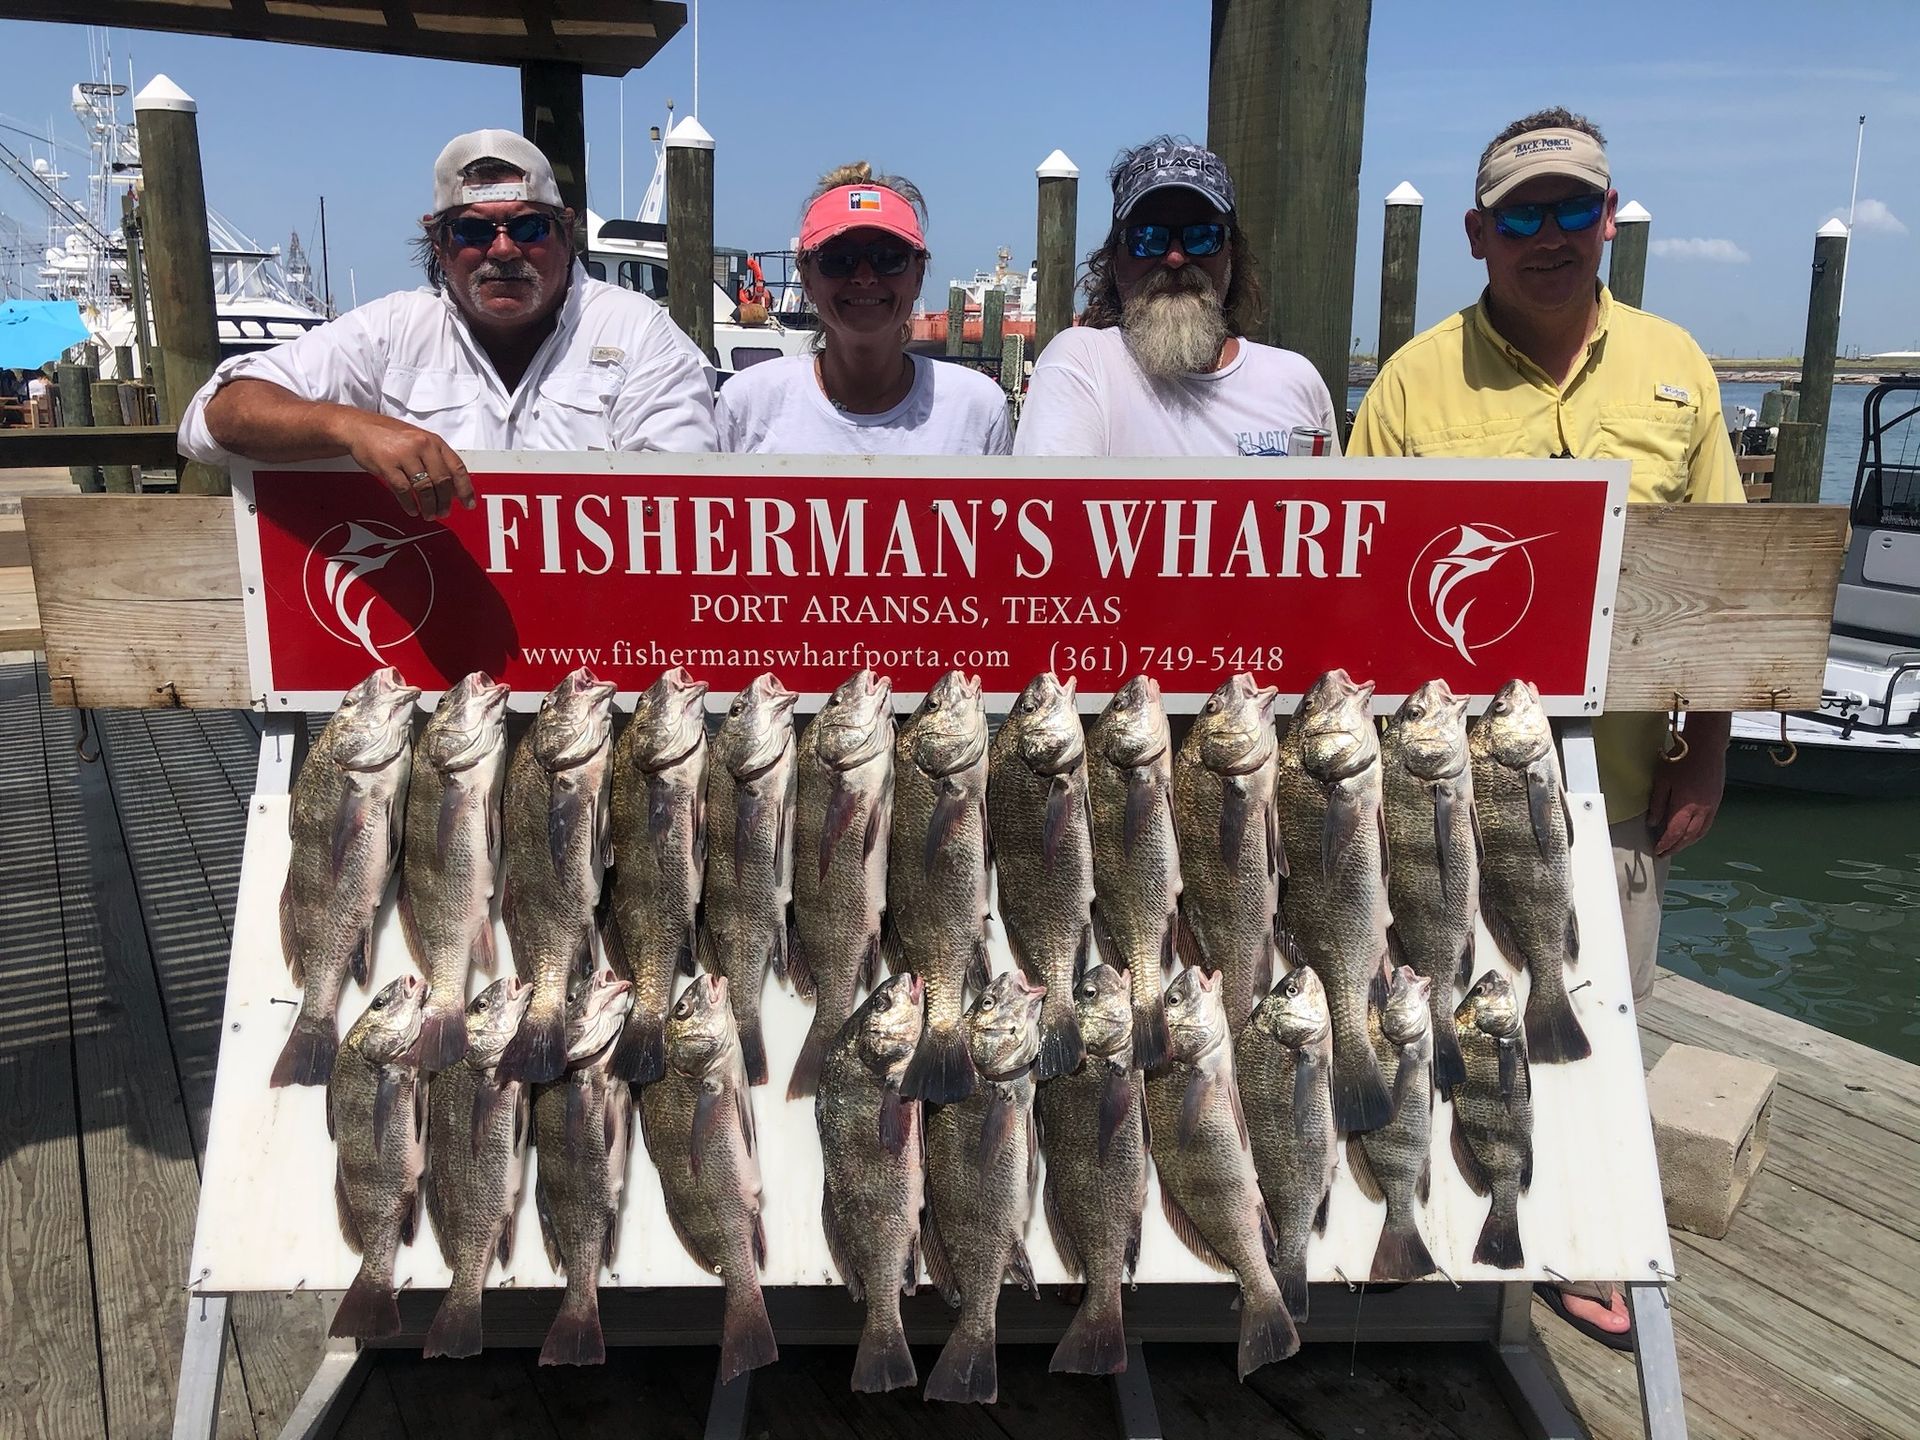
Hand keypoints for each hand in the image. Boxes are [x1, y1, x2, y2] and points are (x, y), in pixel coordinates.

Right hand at [337, 412, 473, 520]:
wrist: (360, 428)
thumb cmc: (391, 436)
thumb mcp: (419, 440)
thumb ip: (436, 459)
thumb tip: (452, 487)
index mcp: (434, 441)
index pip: (457, 467)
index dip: (465, 489)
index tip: (468, 504)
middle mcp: (422, 446)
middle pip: (442, 481)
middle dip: (445, 501)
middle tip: (444, 512)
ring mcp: (404, 455)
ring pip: (425, 488)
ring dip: (429, 506)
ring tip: (429, 514)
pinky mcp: (387, 465)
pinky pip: (403, 491)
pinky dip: (409, 504)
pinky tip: (412, 510)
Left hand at [1647, 712, 1729, 855]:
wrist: (1707, 745)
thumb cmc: (1681, 759)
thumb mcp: (1662, 780)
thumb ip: (1657, 804)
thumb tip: (1653, 823)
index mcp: (1686, 805)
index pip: (1675, 833)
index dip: (1666, 844)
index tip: (1658, 851)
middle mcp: (1702, 809)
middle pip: (1689, 836)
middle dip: (1677, 847)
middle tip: (1665, 853)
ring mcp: (1712, 806)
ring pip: (1701, 832)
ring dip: (1688, 842)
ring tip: (1676, 847)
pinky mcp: (1717, 800)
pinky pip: (1708, 823)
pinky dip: (1698, 833)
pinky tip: (1691, 833)